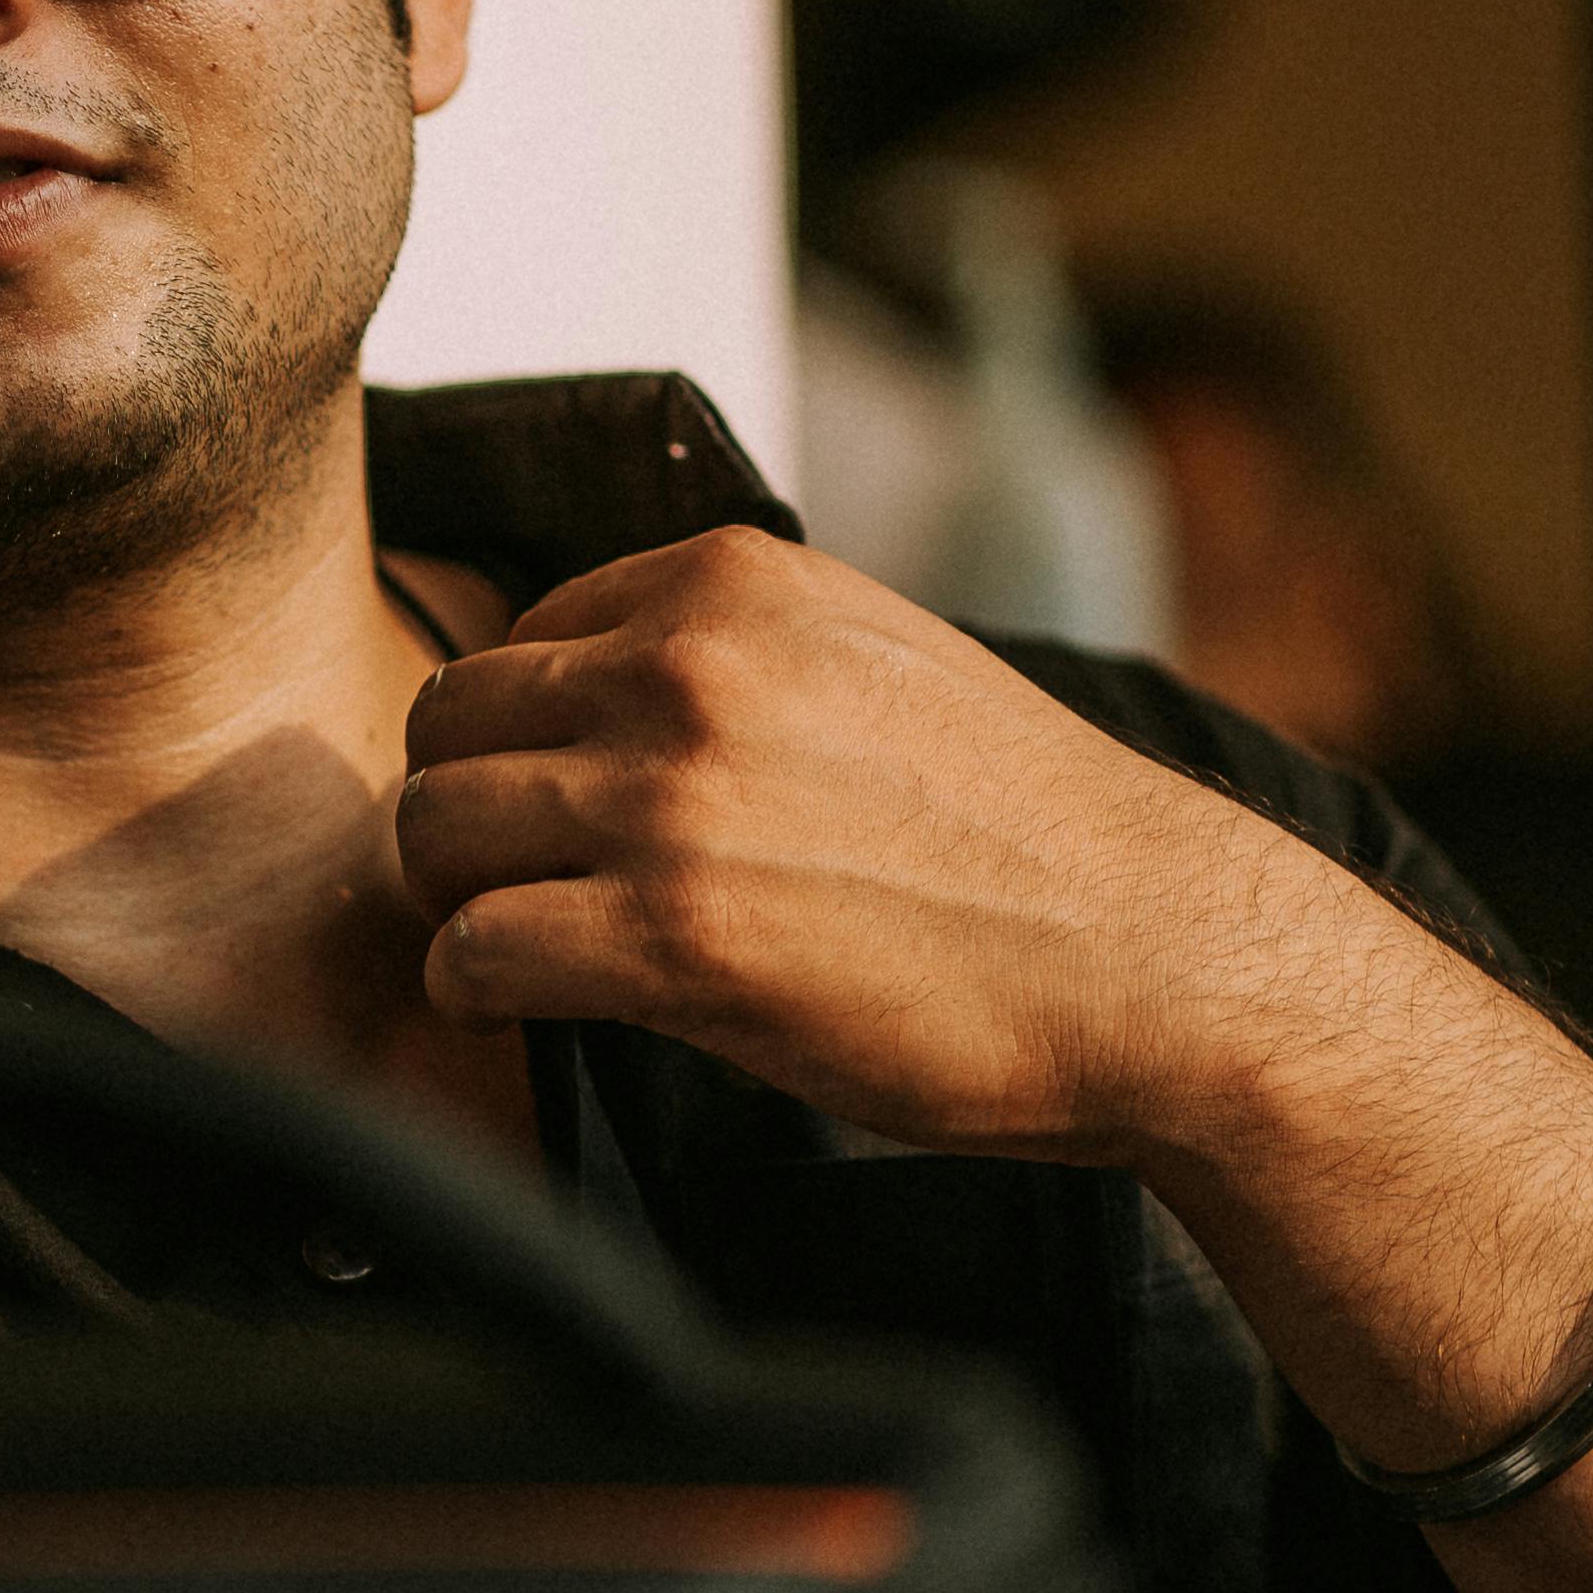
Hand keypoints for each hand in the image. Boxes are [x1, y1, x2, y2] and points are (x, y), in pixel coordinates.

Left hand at [391, 524, 1283, 1150]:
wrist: (1157, 960)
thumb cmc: (1027, 837)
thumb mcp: (878, 661)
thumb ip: (739, 652)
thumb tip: (603, 689)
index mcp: (731, 581)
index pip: (522, 633)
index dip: (527, 734)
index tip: (558, 802)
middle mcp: (686, 666)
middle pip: (451, 719)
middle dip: (467, 806)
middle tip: (510, 882)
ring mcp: (671, 798)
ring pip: (436, 827)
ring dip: (456, 898)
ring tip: (515, 944)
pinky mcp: (670, 936)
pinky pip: (474, 951)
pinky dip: (475, 990)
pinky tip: (522, 1011)